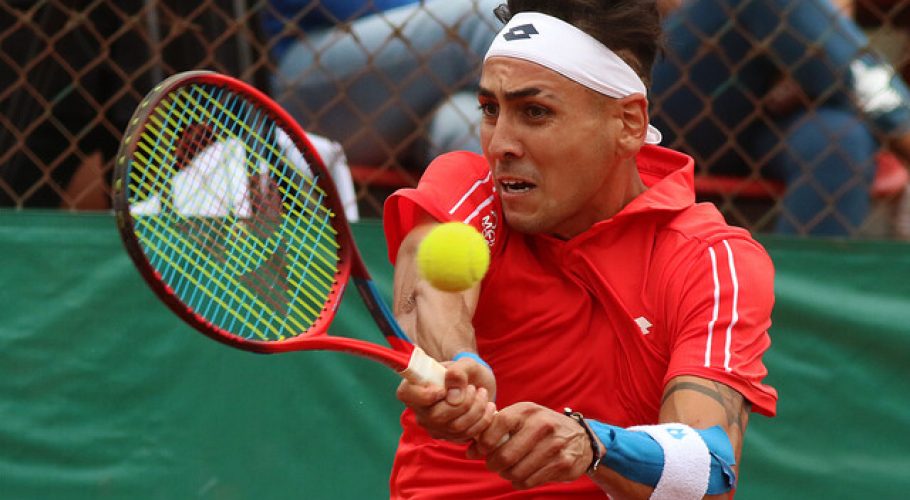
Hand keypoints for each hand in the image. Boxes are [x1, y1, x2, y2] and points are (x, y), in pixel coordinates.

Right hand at [396, 356, 495, 441]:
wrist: (476, 383)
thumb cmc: (465, 371)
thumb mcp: (465, 364)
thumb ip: (458, 373)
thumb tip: (454, 396)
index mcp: (414, 387)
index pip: (407, 395)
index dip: (425, 395)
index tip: (443, 389)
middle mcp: (420, 411)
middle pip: (436, 416)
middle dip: (463, 402)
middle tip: (474, 388)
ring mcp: (434, 427)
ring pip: (455, 427)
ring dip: (476, 409)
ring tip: (482, 393)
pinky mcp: (450, 437)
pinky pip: (467, 435)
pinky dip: (483, 420)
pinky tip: (488, 406)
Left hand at [468, 402, 591, 489]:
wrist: (580, 438)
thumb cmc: (540, 428)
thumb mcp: (521, 419)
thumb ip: (495, 430)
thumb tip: (470, 451)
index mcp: (528, 410)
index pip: (499, 423)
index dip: (485, 441)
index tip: (481, 450)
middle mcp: (543, 425)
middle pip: (506, 455)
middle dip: (493, 464)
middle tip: (494, 464)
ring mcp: (555, 445)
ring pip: (517, 472)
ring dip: (506, 475)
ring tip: (507, 470)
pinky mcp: (563, 464)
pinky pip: (530, 481)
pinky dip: (519, 482)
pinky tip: (521, 476)